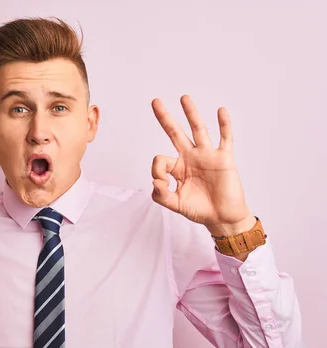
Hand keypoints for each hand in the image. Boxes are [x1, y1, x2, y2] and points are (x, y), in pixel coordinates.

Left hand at [150, 95, 254, 236]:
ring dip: (191, 113)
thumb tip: (155, 182)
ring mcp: (207, 156)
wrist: (223, 217)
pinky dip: (224, 125)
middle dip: (165, 118)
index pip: (160, 160)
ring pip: (198, 130)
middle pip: (175, 133)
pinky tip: (221, 111)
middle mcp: (190, 157)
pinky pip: (225, 138)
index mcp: (177, 168)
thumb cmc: (200, 210)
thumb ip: (161, 196)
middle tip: (155, 101)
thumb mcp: (175, 205)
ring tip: (183, 97)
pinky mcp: (224, 158)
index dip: (156, 171)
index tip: (162, 185)